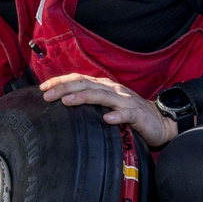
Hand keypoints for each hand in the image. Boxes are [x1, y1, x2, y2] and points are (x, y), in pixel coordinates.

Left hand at [40, 74, 176, 146]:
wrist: (160, 121)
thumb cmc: (129, 113)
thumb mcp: (106, 104)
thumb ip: (89, 102)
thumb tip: (62, 103)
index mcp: (103, 87)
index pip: (79, 79)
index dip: (60, 82)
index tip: (42, 88)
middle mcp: (112, 90)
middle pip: (86, 84)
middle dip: (64, 88)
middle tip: (47, 95)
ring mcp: (125, 101)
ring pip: (102, 96)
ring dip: (83, 97)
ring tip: (67, 101)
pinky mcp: (138, 115)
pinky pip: (126, 114)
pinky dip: (117, 116)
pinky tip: (107, 119)